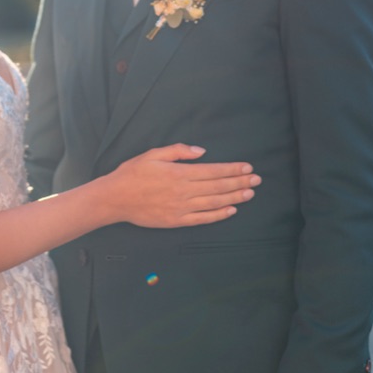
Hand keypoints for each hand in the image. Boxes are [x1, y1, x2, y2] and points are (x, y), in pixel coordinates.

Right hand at [106, 144, 260, 228]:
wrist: (115, 199)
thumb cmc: (132, 174)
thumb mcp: (153, 154)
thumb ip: (178, 151)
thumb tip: (201, 152)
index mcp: (179, 173)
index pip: (213, 171)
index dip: (232, 169)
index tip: (248, 168)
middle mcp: (184, 192)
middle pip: (218, 187)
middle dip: (239, 183)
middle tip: (257, 180)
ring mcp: (181, 208)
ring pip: (214, 203)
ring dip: (234, 198)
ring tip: (250, 194)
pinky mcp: (176, 221)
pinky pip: (202, 219)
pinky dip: (218, 215)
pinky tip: (231, 210)